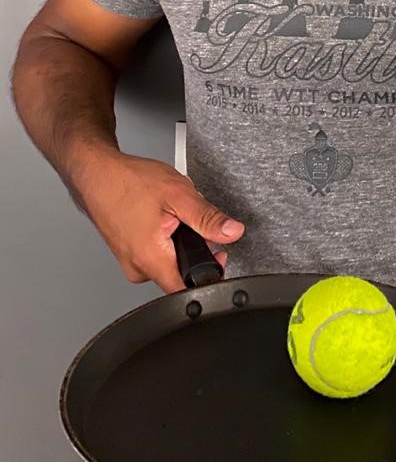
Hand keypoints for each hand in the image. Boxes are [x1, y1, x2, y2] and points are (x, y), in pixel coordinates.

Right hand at [74, 149, 244, 291]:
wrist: (97, 173)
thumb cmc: (129, 181)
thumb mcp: (179, 194)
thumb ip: (208, 217)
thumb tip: (232, 232)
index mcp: (151, 258)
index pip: (188, 288)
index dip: (209, 274)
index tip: (217, 254)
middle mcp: (137, 268)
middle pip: (179, 274)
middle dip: (193, 249)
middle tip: (189, 222)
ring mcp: (129, 262)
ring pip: (167, 262)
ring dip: (176, 242)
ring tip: (169, 215)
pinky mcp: (126, 255)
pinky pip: (153, 255)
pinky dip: (162, 239)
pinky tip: (157, 217)